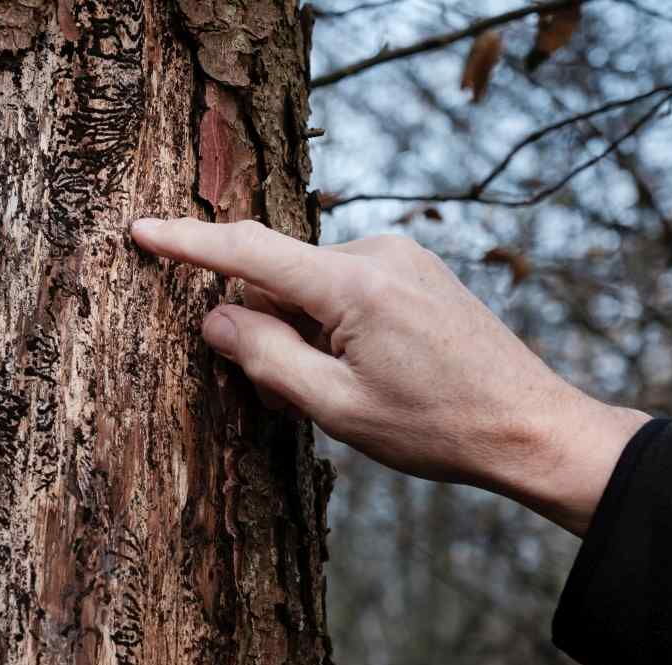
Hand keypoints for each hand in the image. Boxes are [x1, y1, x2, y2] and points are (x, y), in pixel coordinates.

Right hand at [131, 217, 648, 535]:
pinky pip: (345, 288)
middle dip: (264, 331)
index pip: (247, 249)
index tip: (140, 229)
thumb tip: (215, 316)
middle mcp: (376, 253)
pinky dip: (330, 326)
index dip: (186, 242)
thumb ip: (266, 357)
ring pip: (311, 288)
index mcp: (353, 283)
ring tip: (334, 396)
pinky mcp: (414, 270)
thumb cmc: (438, 427)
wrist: (531, 426)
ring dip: (301, 335)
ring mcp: (400, 257)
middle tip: (281, 399)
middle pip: (279, 278)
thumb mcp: (336, 407)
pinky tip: (359, 373)